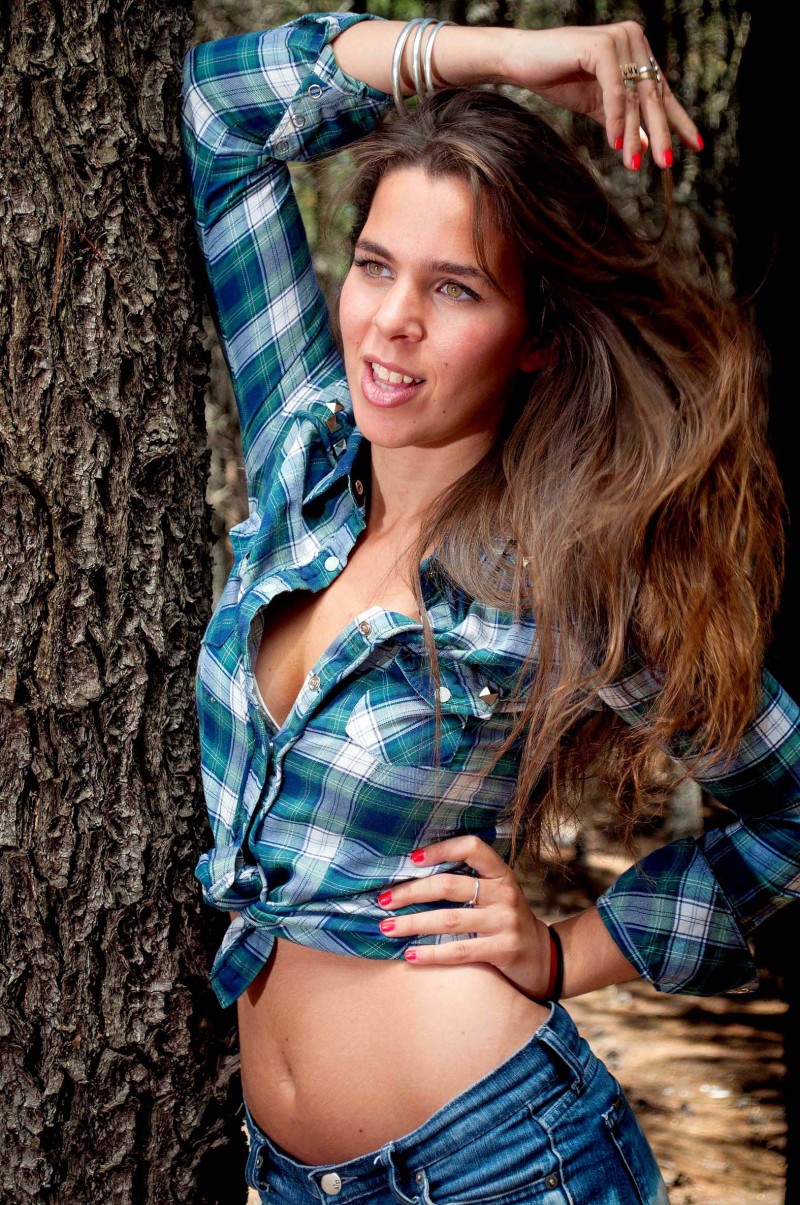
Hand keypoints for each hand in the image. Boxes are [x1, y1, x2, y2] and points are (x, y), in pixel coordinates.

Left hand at [376, 834, 552, 1000]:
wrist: (543, 958)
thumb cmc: (504, 920)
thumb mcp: (495, 894)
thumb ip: (467, 882)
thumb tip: (411, 874)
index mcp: (501, 873)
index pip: (472, 848)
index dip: (441, 849)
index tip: (411, 859)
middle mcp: (505, 893)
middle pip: (451, 885)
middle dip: (412, 891)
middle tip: (383, 899)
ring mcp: (506, 922)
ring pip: (450, 919)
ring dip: (413, 923)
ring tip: (387, 927)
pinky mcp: (503, 950)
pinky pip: (460, 951)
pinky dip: (431, 953)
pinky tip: (410, 955)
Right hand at [502, 22, 701, 169]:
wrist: (521, 62)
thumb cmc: (557, 79)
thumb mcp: (597, 106)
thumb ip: (623, 121)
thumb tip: (647, 145)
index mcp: (637, 51)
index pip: (662, 91)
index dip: (678, 120)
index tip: (695, 146)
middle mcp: (633, 39)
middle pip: (652, 95)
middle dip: (661, 133)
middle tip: (667, 164)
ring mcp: (619, 39)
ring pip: (634, 96)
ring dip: (634, 134)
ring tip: (634, 165)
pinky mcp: (601, 45)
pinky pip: (615, 90)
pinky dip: (616, 118)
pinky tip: (615, 144)